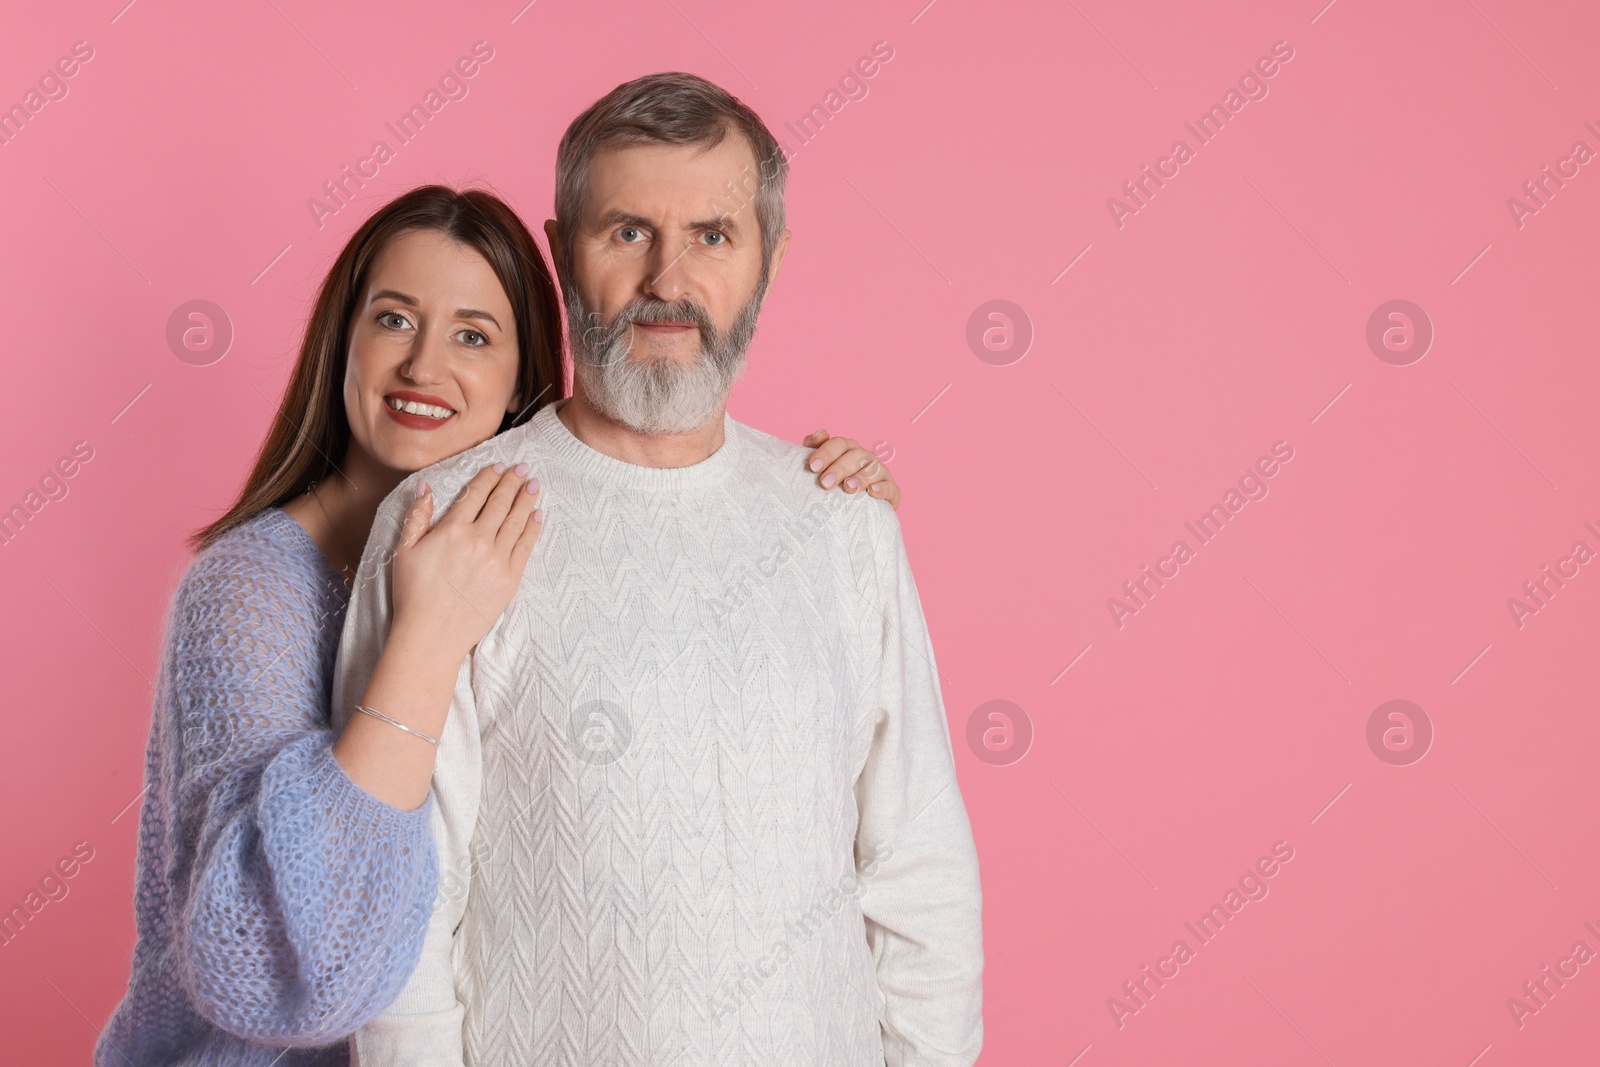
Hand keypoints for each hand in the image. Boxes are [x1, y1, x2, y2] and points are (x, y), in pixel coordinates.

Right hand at [389, 463, 543, 661]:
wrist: (431, 635)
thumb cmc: (413, 594)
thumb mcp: (404, 551)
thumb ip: (417, 516)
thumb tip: (425, 486)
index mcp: (452, 530)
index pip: (476, 494)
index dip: (489, 477)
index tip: (499, 465)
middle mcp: (479, 540)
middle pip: (500, 503)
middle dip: (512, 482)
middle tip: (522, 468)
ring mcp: (498, 560)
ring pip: (517, 521)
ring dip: (527, 499)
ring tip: (534, 484)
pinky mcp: (510, 579)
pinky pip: (526, 546)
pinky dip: (533, 527)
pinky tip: (538, 514)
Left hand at [801, 429, 899, 509]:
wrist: (854, 511)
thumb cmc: (834, 485)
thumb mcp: (822, 468)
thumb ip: (815, 449)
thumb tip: (819, 434)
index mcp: (848, 449)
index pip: (839, 444)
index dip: (826, 453)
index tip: (813, 467)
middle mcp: (865, 457)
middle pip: (855, 456)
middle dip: (840, 468)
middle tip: (825, 483)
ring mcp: (880, 472)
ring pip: (873, 469)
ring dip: (861, 477)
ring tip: (848, 487)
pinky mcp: (892, 490)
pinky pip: (890, 487)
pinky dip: (883, 488)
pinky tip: (873, 492)